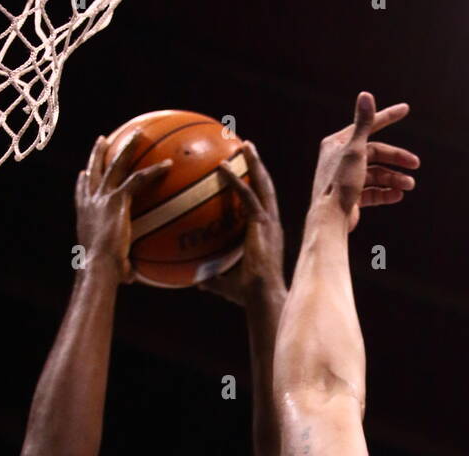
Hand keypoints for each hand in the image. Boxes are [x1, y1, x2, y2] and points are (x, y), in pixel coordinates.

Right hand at [75, 131, 170, 282]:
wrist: (98, 267)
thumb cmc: (103, 274)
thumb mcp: (110, 267)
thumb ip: (121, 267)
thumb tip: (130, 279)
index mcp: (85, 215)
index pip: (82, 192)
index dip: (83, 181)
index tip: (84, 172)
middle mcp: (91, 202)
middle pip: (95, 169)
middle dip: (99, 152)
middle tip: (103, 140)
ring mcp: (102, 197)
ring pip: (116, 164)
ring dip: (128, 147)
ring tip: (138, 134)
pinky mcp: (117, 199)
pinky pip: (138, 180)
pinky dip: (154, 172)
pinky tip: (168, 164)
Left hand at [198, 141, 284, 305]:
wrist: (262, 297)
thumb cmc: (247, 296)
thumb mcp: (226, 284)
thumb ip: (213, 277)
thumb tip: (197, 280)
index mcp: (267, 234)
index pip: (262, 203)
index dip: (257, 185)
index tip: (248, 171)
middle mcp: (271, 224)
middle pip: (266, 187)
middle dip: (257, 166)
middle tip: (247, 147)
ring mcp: (269, 222)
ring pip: (262, 184)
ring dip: (253, 163)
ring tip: (245, 145)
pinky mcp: (262, 224)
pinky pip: (246, 195)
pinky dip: (235, 180)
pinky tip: (223, 167)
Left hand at [310, 91, 418, 231]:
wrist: (329, 220)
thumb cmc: (339, 184)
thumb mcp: (355, 150)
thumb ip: (363, 123)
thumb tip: (366, 94)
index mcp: (337, 144)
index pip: (367, 126)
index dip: (387, 117)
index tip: (406, 110)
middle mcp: (340, 159)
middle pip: (375, 154)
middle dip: (396, 159)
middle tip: (415, 164)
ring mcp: (346, 179)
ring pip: (376, 174)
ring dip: (394, 179)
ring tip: (409, 185)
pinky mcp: (350, 197)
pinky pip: (372, 192)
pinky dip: (386, 193)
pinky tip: (398, 195)